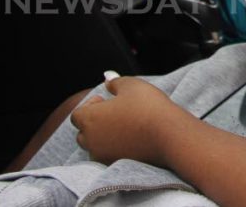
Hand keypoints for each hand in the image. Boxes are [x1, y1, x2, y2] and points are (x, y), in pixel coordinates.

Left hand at [71, 76, 191, 165]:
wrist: (168, 135)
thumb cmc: (148, 106)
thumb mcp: (131, 85)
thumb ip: (115, 82)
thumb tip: (107, 80)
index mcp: (89, 119)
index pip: (77, 115)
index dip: (90, 105)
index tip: (106, 100)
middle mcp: (91, 140)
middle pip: (83, 133)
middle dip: (94, 123)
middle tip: (114, 113)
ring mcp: (103, 155)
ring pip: (95, 147)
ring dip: (103, 137)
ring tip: (123, 127)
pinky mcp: (117, 165)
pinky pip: (108, 156)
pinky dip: (114, 148)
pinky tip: (130, 139)